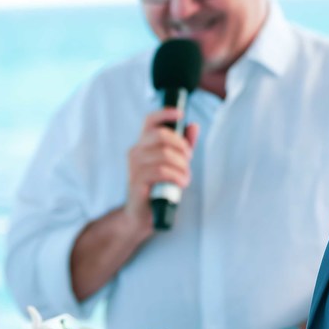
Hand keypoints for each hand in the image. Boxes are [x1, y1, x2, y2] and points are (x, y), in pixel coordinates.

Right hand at [123, 108, 198, 227]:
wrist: (141, 216)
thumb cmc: (158, 188)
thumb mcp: (173, 164)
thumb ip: (183, 145)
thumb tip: (194, 125)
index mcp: (143, 144)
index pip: (150, 121)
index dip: (165, 113)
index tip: (181, 114)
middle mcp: (136, 151)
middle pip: (161, 135)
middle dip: (181, 146)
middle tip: (189, 160)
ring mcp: (134, 166)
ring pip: (164, 154)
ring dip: (181, 166)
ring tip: (186, 177)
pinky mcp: (136, 181)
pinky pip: (161, 171)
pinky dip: (176, 176)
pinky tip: (181, 184)